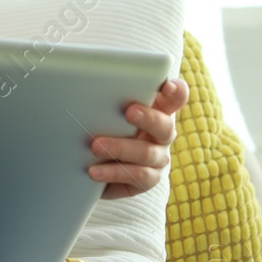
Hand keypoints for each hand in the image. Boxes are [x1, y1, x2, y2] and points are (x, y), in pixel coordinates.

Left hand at [86, 77, 188, 199]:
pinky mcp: (146, 181)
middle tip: (129, 112)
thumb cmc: (107, 126)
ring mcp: (158, 159)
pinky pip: (135, 177)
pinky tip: (94, 171)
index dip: (176, 91)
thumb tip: (86, 81)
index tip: (168, 85)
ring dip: (121, 148)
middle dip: (148, 118)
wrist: (95, 163)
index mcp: (159, 110)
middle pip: (164, 126)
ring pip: (147, 153)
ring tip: (96, 146)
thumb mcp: (109, 110)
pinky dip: (113, 173)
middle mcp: (163, 135)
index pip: (176, 97)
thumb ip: (111, 96)